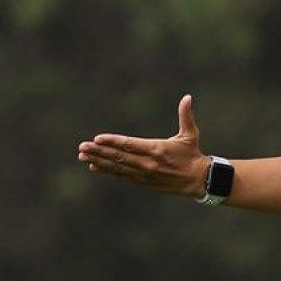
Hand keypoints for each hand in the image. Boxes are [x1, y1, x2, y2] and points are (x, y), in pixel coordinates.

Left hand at [77, 94, 210, 196]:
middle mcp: (148, 163)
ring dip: (99, 161)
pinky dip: (108, 171)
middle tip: (82, 147)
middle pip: (119, 157)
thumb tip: (187, 97)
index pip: (130, 144)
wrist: (199, 180)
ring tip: (83, 156)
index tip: (97, 138)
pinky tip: (95, 166)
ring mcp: (144, 174)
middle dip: (99, 151)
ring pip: (117, 167)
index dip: (112, 142)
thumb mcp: (190, 134)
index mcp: (156, 149)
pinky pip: (122, 176)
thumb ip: (186, 116)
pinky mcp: (144, 183)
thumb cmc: (193, 154)